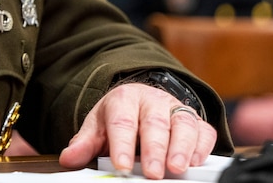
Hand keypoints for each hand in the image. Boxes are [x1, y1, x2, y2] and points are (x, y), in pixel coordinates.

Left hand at [58, 82, 216, 179]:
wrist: (141, 100)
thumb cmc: (119, 116)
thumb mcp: (99, 126)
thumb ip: (85, 143)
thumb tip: (68, 158)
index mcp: (123, 99)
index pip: (121, 121)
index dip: (122, 144)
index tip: (122, 166)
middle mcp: (152, 100)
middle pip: (154, 123)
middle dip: (154, 149)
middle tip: (153, 173)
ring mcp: (175, 108)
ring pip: (182, 123)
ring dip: (181, 147)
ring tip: (176, 168)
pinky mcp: (195, 120)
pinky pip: (203, 130)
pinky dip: (201, 146)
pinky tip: (194, 162)